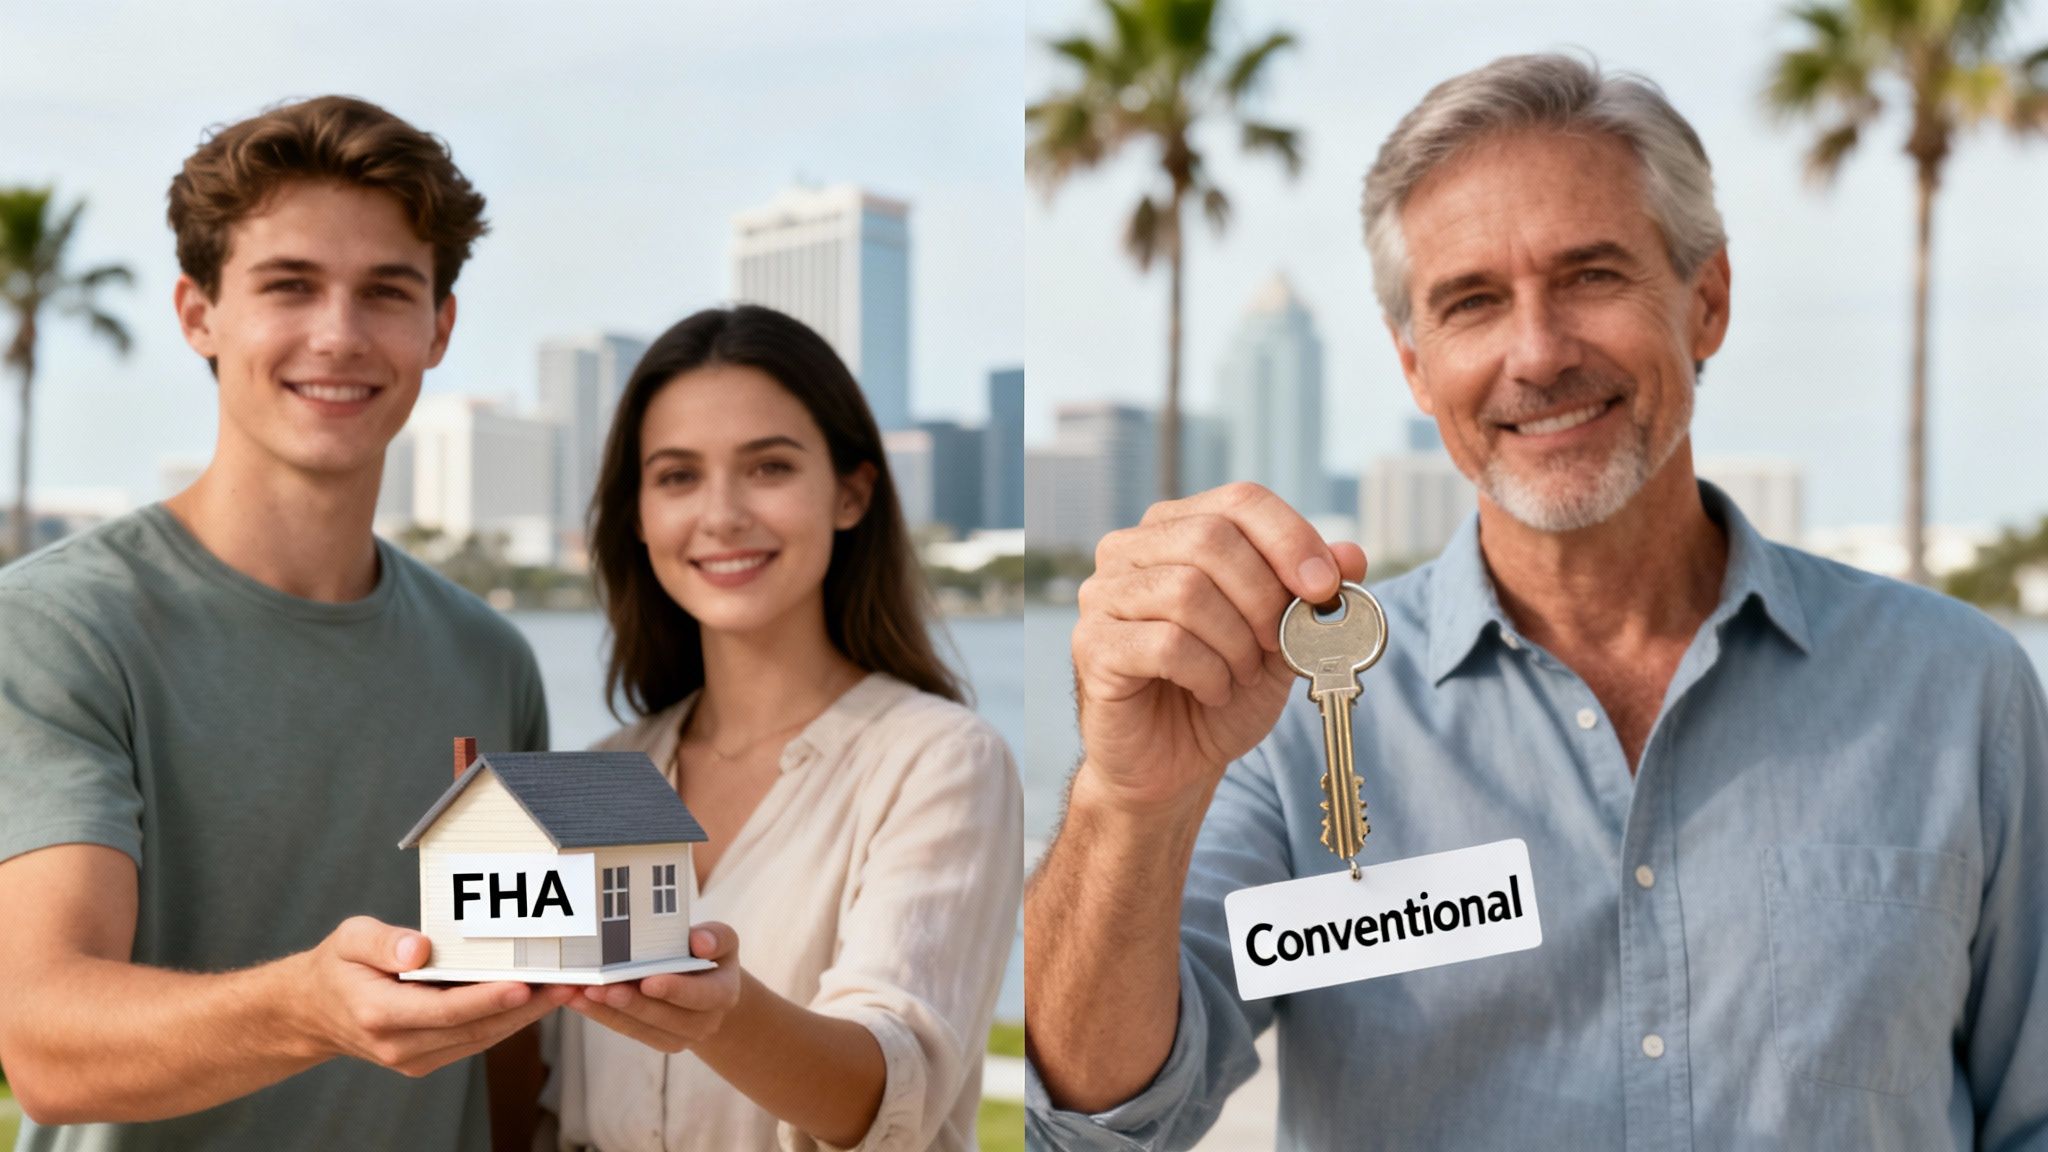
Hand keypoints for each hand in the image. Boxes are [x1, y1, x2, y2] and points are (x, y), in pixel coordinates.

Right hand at [294, 916, 575, 1077]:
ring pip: (481, 1039)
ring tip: (565, 989)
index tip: (524, 985)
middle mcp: (398, 1045)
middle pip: (474, 1029)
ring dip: (525, 1017)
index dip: (487, 999)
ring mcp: (414, 1058)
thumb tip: (420, 948)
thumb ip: (383, 942)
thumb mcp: (350, 940)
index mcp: (378, 1014)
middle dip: (525, 1008)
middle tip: (568, 983)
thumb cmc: (338, 966)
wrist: (313, 1012)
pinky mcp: (428, 1059)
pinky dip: (508, 1021)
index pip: (444, 1010)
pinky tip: (536, 1000)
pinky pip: (475, 1041)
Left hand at [565, 923, 741, 1052]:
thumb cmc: (711, 956)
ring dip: (606, 1010)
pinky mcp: (654, 1040)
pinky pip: (624, 1028)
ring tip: (578, 992)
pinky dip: (599, 1013)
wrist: (710, 990)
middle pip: (664, 1016)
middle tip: (601, 987)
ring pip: (639, 1026)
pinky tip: (576, 999)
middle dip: (631, 1003)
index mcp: (723, 994)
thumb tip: (700, 942)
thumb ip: (716, 937)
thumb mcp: (722, 941)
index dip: (674, 990)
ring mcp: (678, 1036)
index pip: (701, 994)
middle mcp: (703, 1022)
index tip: (648, 981)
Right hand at [1071, 482, 1367, 816]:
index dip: (1291, 539)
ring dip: (1235, 643)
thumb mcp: (1283, 638)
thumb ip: (1311, 594)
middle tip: (1277, 643)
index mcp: (1176, 529)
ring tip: (1241, 673)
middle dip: (1264, 597)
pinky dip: (1207, 673)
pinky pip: (1165, 644)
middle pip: (1212, 538)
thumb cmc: (1222, 689)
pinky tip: (1211, 691)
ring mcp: (1103, 594)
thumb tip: (1352, 555)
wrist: (1174, 762)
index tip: (1325, 587)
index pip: (1240, 501)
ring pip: (1187, 592)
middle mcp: (1130, 549)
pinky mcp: (1093, 645)